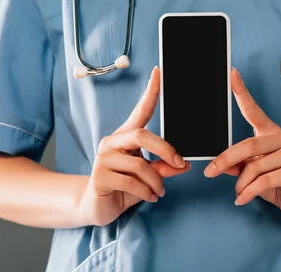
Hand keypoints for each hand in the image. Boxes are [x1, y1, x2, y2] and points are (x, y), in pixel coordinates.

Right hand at [79, 67, 189, 226]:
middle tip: (180, 164)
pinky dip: (146, 192)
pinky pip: (131, 183)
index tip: (159, 72)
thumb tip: (184, 164)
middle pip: (142, 135)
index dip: (150, 92)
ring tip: (160, 192)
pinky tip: (150, 197)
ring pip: (140, 165)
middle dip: (165, 150)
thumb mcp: (148, 177)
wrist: (96, 207)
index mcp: (125, 136)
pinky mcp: (99, 177)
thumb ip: (163, 168)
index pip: (140, 111)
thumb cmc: (123, 187)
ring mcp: (103, 158)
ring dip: (156, 181)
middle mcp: (111, 142)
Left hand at [203, 68, 280, 220]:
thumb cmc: (278, 182)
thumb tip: (218, 165)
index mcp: (270, 133)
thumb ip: (238, 165)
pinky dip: (248, 192)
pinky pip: (262, 181)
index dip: (242, 92)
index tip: (232, 74)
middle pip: (247, 146)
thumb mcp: (253, 172)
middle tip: (210, 172)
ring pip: (253, 167)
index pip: (254, 110)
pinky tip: (242, 199)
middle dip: (225, 160)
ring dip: (241, 184)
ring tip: (240, 193)